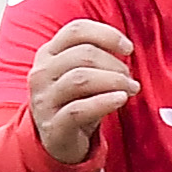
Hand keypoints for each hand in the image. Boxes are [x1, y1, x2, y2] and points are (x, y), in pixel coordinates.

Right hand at [26, 18, 138, 164]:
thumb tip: (127, 49)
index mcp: (48, 53)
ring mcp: (44, 100)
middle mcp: (41, 73)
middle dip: (114, 64)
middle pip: (83, 54)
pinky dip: (104, 102)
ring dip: (113, 81)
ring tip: (130, 89)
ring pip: (80, 79)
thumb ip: (97, 56)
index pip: (76, 30)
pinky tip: (121, 99)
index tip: (128, 49)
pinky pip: (78, 110)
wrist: (56, 141)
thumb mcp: (80, 72)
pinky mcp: (52, 126)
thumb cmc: (75, 100)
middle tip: (130, 78)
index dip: (107, 35)